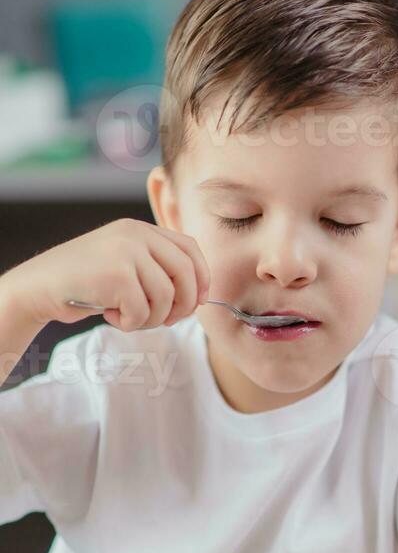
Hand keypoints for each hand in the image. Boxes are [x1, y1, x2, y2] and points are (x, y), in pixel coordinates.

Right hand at [7, 217, 210, 331]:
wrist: (41, 286)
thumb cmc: (87, 284)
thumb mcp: (125, 264)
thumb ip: (157, 270)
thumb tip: (199, 297)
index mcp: (141, 229)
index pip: (190, 248)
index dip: (202, 277)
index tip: (199, 301)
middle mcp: (136, 235)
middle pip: (186, 273)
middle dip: (184, 305)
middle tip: (167, 321)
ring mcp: (126, 252)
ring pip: (166, 297)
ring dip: (152, 319)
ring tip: (130, 317)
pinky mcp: (117, 275)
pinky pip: (143, 311)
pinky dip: (130, 323)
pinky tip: (111, 316)